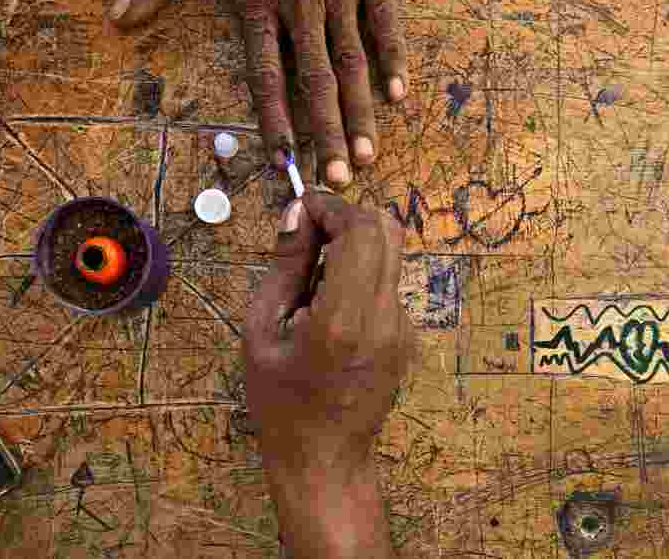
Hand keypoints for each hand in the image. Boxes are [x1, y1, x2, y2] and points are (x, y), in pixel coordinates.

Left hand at [107, 0, 409, 187]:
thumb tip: (117, 16)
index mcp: (259, 2)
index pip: (267, 76)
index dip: (276, 121)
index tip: (285, 162)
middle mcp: (302, 5)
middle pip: (317, 82)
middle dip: (330, 135)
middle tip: (340, 178)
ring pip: (353, 61)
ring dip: (361, 112)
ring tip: (369, 153)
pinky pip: (385, 19)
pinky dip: (393, 57)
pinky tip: (398, 94)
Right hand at [243, 190, 415, 476]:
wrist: (324, 461)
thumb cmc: (280, 403)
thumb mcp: (261, 331)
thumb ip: (284, 266)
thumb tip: (298, 214)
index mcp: (343, 320)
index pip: (360, 231)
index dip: (332, 207)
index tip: (302, 208)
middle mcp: (383, 319)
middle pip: (387, 231)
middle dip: (347, 218)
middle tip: (309, 235)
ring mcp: (402, 328)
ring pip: (388, 256)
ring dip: (353, 248)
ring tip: (312, 283)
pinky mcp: (407, 336)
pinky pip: (386, 285)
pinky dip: (359, 277)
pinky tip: (329, 310)